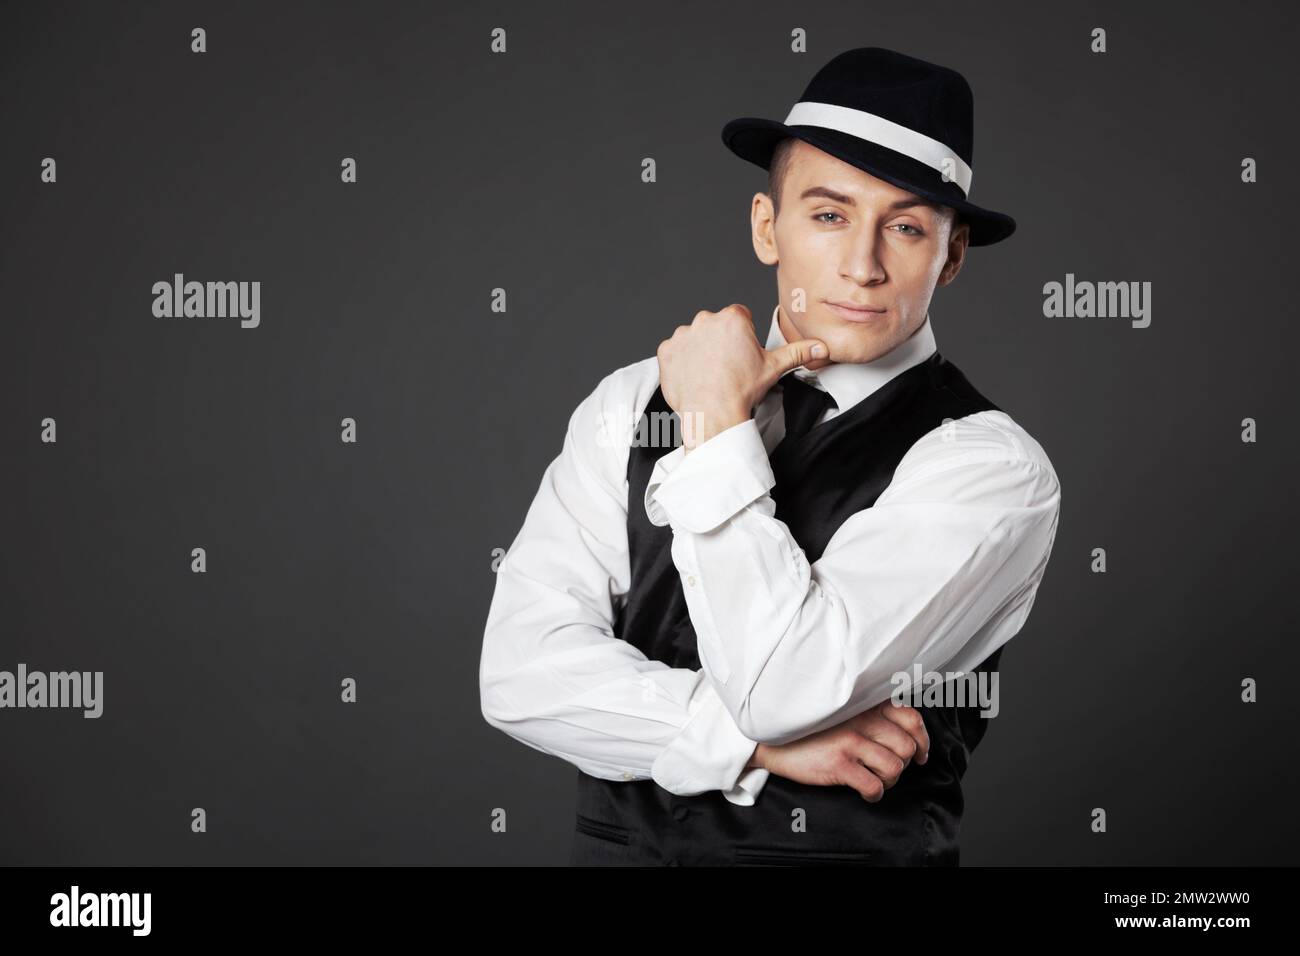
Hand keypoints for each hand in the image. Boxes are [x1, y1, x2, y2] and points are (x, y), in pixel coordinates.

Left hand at [656, 303, 829, 449]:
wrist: (712, 413)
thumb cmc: (741, 390)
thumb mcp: (774, 367)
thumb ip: (798, 352)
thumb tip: (821, 346)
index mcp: (732, 318)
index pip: (739, 317)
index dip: (743, 337)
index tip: (742, 354)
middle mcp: (705, 320)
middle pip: (715, 326)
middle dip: (721, 342)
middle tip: (728, 367)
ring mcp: (683, 335)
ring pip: (694, 338)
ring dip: (700, 351)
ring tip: (711, 374)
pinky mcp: (666, 351)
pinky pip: (674, 352)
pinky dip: (681, 362)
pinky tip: (694, 376)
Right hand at [747, 700, 930, 802]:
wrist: (772, 738)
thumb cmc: (810, 727)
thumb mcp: (842, 710)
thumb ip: (869, 713)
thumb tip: (903, 732)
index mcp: (865, 704)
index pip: (911, 718)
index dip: (922, 740)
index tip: (921, 754)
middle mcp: (861, 719)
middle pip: (907, 747)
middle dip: (903, 763)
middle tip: (889, 768)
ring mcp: (850, 741)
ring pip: (895, 767)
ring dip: (889, 780)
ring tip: (875, 780)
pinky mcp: (839, 764)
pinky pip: (874, 786)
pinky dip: (875, 794)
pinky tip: (866, 792)